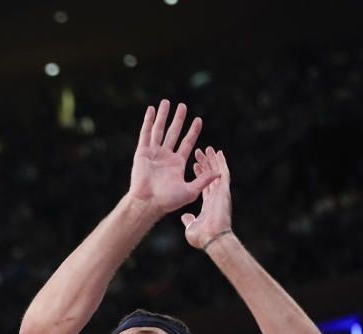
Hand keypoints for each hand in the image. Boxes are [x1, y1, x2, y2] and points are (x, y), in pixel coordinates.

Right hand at [127, 99, 216, 216]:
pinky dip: (148, 121)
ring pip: (159, 130)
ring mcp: (153, 153)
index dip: (193, 131)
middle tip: (182, 106)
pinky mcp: (142, 152)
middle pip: (173, 133)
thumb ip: (204, 180)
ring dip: (163, 116)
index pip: (187, 143)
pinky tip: (151, 109)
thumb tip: (220, 172)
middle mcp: (165, 156)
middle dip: (178, 119)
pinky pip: (146, 134)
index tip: (198, 119)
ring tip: (167, 102)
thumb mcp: (191, 191)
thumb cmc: (168, 201)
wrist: (148, 203)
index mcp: (177, 164)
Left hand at [180, 147, 231, 248]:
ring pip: (217, 172)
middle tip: (199, 152)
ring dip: (212, 160)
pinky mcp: (224, 191)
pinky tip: (218, 153)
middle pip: (210, 176)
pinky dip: (220, 163)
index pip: (204, 186)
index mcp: (208, 204)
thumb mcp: (191, 227)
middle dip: (205, 164)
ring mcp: (221, 193)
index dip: (200, 175)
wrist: (212, 238)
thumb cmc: (202, 237)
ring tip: (207, 149)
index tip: (194, 165)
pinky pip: (222, 173)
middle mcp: (216, 196)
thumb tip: (185, 217)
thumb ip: (189, 220)